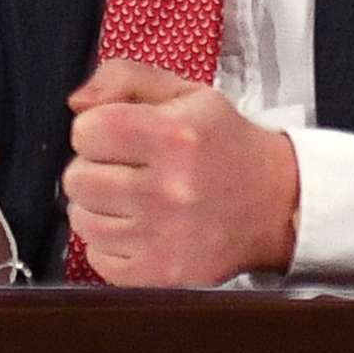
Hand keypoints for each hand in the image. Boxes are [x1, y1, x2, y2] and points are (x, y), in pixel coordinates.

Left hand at [62, 59, 299, 286]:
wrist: (277, 204)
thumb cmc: (225, 145)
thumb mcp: (186, 93)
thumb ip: (125, 78)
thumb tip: (77, 102)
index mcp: (174, 136)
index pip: (86, 131)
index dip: (96, 129)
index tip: (117, 135)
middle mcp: (169, 189)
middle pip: (77, 178)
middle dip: (94, 168)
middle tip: (126, 168)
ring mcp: (164, 238)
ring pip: (83, 219)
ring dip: (99, 207)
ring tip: (134, 198)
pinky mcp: (162, 274)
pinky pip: (97, 258)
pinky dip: (111, 243)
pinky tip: (140, 227)